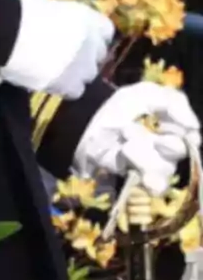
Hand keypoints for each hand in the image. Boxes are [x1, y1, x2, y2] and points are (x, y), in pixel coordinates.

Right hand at [1, 0, 111, 97]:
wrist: (9, 33)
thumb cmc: (23, 12)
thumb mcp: (49, 6)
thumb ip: (61, 18)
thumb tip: (56, 23)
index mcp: (89, 19)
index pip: (105, 31)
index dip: (93, 37)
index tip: (79, 38)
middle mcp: (92, 43)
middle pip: (98, 55)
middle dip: (85, 56)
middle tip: (66, 57)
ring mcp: (83, 66)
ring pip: (88, 75)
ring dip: (76, 74)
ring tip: (56, 72)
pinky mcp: (68, 84)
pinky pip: (74, 91)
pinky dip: (64, 88)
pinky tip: (49, 82)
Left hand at [74, 82, 200, 194]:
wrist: (87, 122)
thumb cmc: (117, 106)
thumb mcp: (147, 94)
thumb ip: (175, 104)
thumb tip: (194, 127)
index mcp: (171, 126)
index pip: (191, 134)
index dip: (186, 132)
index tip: (164, 125)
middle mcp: (165, 147)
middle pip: (180, 152)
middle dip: (163, 143)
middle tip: (134, 132)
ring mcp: (151, 163)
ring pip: (166, 168)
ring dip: (144, 154)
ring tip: (124, 144)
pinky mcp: (137, 176)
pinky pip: (157, 185)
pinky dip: (151, 179)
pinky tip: (141, 173)